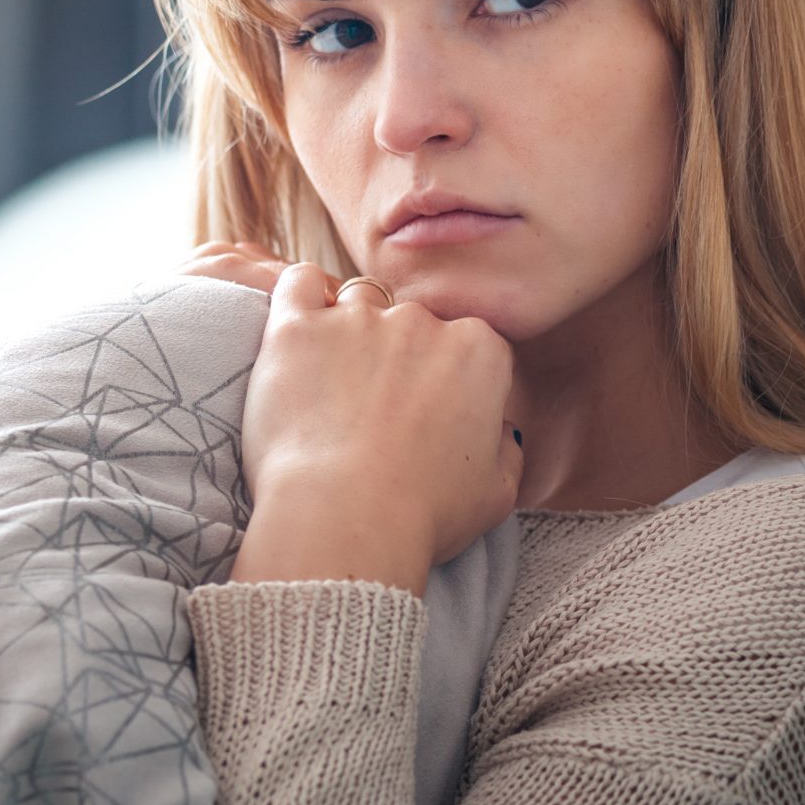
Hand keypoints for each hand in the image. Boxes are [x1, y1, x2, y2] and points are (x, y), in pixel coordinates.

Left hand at [176, 242, 522, 587]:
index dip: (448, 378)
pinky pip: (298, 283)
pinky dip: (300, 297)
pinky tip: (300, 331)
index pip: (468, 342)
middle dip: (399, 355)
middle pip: (412, 320)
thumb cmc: (424, 515)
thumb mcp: (497, 493)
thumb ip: (507, 449)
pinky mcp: (298, 328)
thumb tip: (501, 430)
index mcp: (479, 351)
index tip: (430, 412)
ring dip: (350, 331)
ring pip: (359, 302)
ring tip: (332, 382)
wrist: (345, 520)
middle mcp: (424, 321)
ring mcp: (358, 320)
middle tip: (377, 408)